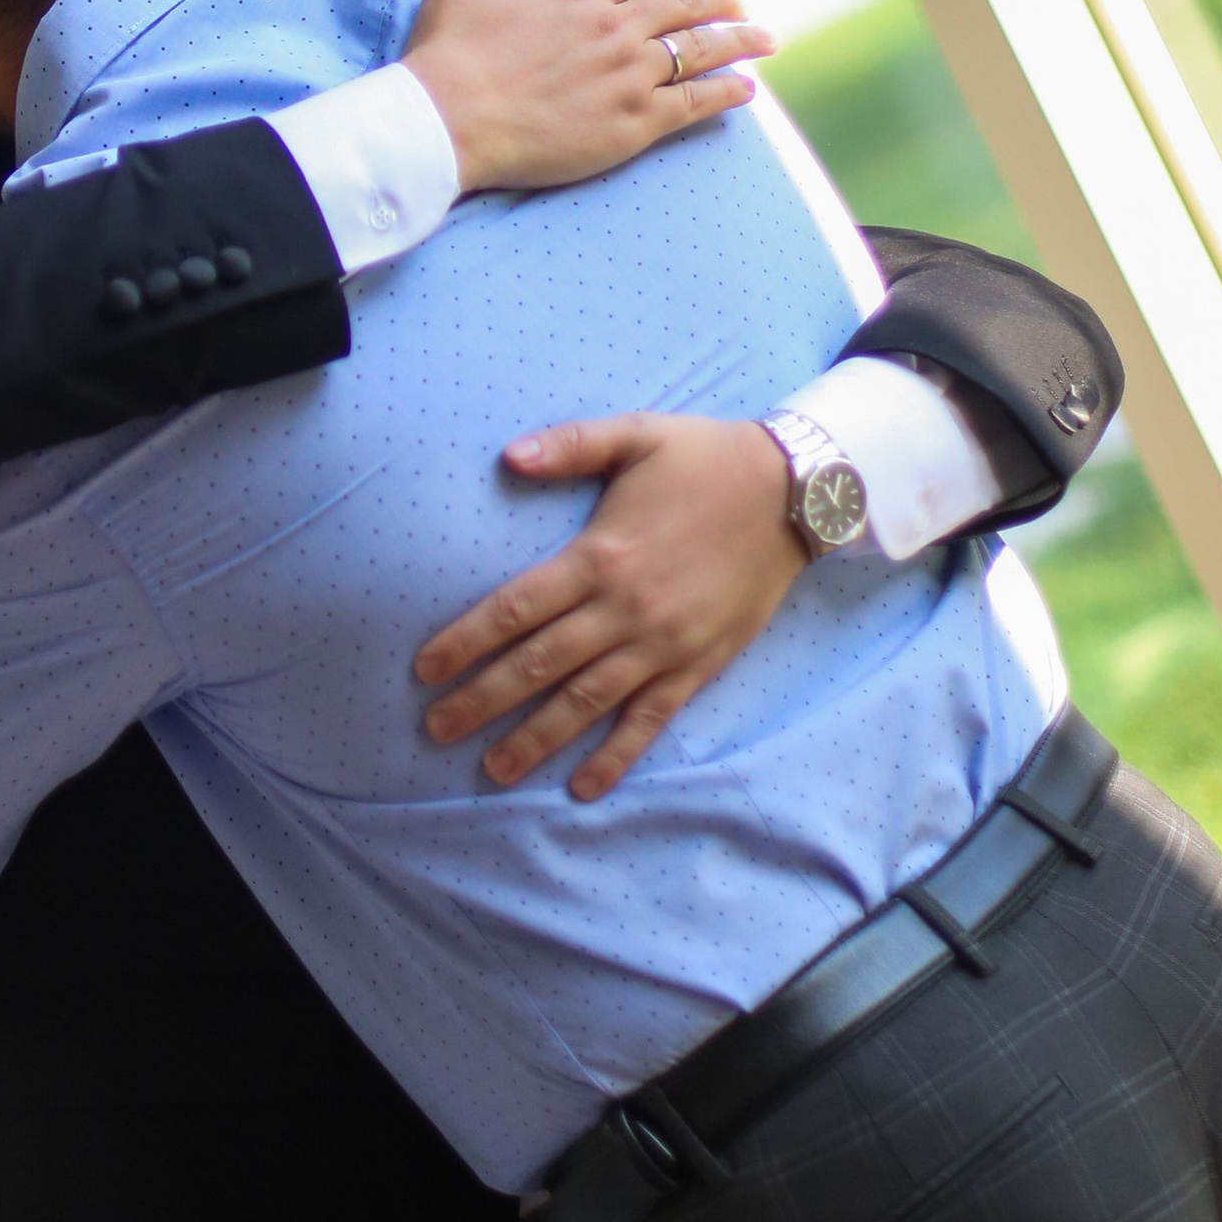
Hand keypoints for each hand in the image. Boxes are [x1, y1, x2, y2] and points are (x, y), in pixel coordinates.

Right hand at [402, 0, 771, 196]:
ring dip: (740, 40)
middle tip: (742, 5)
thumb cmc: (444, 57)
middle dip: (723, 0)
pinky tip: (746, 90)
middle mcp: (613, 29)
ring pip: (700, 49)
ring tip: (765, 40)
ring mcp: (628, 76)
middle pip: (686, 4)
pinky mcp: (632, 123)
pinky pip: (694, 102)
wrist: (444, 122)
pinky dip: (726, 92)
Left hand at [417, 415, 805, 794]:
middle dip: (482, 700)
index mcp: (600, 555)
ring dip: (536, 738)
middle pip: (539, 665)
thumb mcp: (636, 434)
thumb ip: (569, 445)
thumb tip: (507, 457)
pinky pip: (650, 719)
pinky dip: (617, 755)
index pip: (516, 608)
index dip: (466, 641)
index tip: (424, 669)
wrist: (797, 493)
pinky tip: (584, 786)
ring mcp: (664, 643)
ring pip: (586, 701)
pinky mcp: (699, 664)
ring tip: (493, 768)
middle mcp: (626, 608)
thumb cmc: (706, 459)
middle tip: (436, 730)